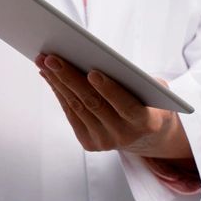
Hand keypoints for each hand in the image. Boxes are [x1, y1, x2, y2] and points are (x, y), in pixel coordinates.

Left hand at [37, 55, 199, 190]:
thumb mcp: (156, 89)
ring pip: (77, 107)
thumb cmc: (152, 101)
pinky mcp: (90, 143)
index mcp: (146, 122)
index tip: (94, 72)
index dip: (110, 90)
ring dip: (58, 82)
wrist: (149, 136)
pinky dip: (59, 92)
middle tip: (52, 57)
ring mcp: (105, 142)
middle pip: (93, 104)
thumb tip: (101, 60)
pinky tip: (49, 75)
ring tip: (44, 61)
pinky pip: (71, 113)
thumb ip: (137, 79)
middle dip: (70, 78)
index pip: (126, 106)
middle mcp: (124, 136)